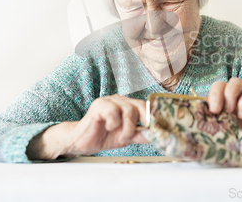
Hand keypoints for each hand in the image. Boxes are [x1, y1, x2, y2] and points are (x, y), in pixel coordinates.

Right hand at [27, 95, 148, 159]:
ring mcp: (109, 101)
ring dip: (128, 128)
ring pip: (129, 110)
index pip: (147, 106)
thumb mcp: (127, 138)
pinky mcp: (99, 106)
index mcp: (128, 105)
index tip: (160, 128)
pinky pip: (113, 112)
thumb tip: (158, 136)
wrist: (81, 141)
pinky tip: (108, 128)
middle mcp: (120, 100)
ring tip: (121, 137)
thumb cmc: (104, 136)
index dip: (154, 117)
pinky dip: (114, 123)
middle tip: (136, 135)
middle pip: (141, 106)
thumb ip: (141, 135)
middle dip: (142, 123)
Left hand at [208, 78, 241, 157]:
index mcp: (222, 101)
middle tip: (215, 110)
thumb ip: (213, 124)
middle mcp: (233, 96)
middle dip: (216, 94)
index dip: (208, 97)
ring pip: (236, 83)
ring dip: (230, 95)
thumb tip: (198, 124)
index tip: (208, 111)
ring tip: (229, 111)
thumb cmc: (241, 134)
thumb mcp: (224, 129)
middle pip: (222, 84)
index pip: (211, 91)